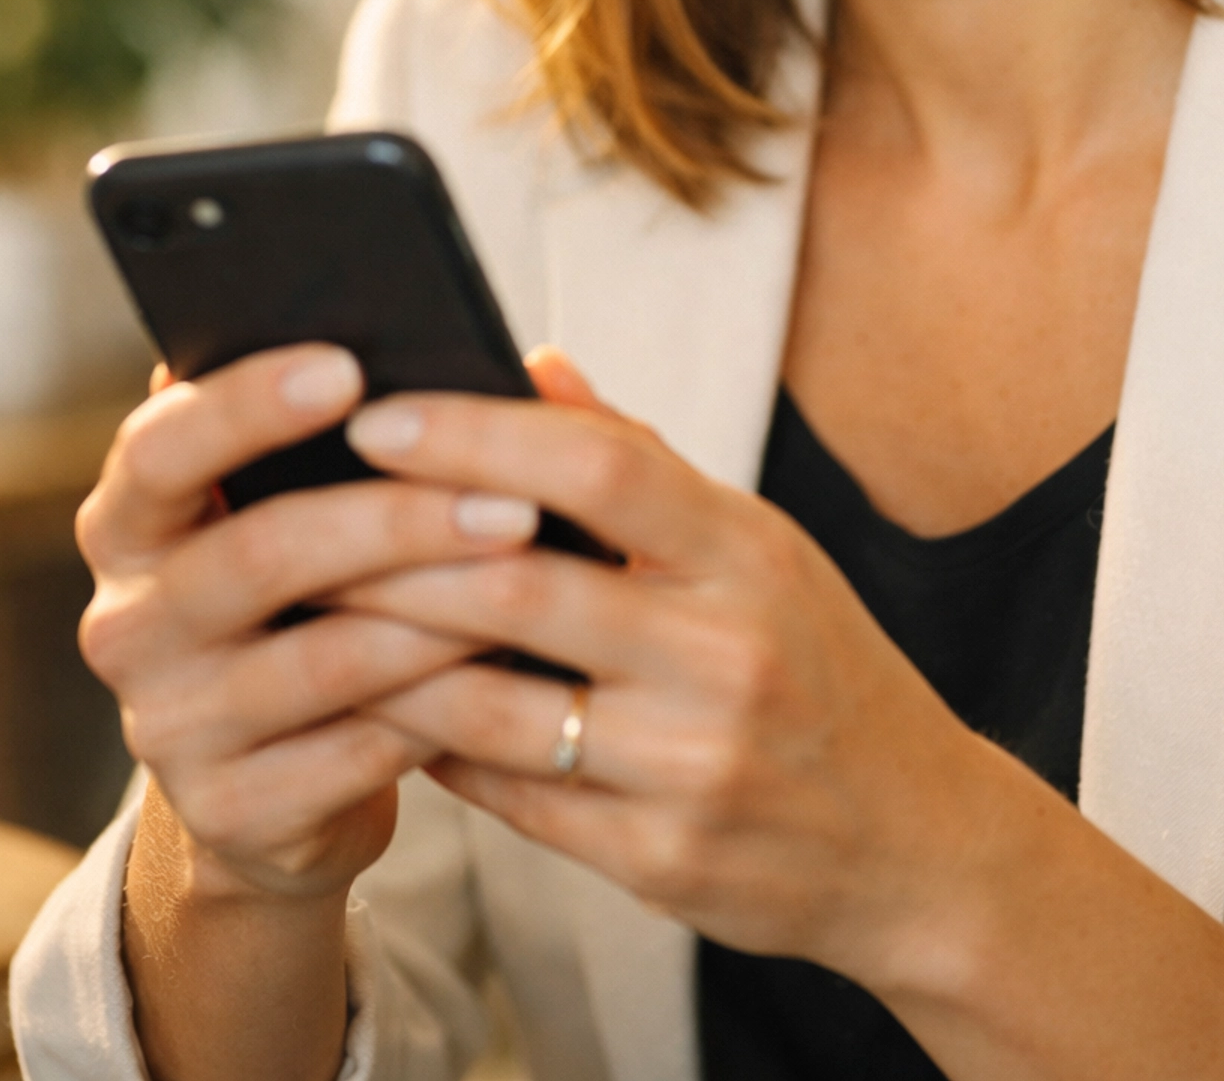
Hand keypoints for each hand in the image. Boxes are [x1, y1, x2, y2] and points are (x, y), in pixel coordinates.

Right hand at [77, 344, 543, 901]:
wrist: (278, 786)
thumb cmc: (303, 604)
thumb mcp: (283, 514)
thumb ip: (326, 437)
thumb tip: (423, 344)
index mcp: (129, 523)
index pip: (161, 448)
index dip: (248, 406)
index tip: (348, 368)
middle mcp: (127, 624)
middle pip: (261, 554)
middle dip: (398, 520)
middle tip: (511, 500)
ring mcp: (170, 728)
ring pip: (327, 659)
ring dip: (445, 614)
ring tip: (535, 577)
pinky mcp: (232, 812)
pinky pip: (361, 750)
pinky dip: (446, 704)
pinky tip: (511, 670)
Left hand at [333, 353, 979, 988]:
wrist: (918, 841)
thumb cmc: (820, 666)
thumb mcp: (760, 546)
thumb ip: (641, 460)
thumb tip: (533, 365)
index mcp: (750, 551)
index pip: (594, 466)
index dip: (474, 434)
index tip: (378, 415)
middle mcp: (724, 653)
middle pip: (517, 582)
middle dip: (391, 549)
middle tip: (305, 519)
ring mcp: (690, 765)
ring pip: (487, 701)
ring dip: (386, 656)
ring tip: (318, 615)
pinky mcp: (658, 859)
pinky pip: (508, 794)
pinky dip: (435, 745)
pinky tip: (392, 709)